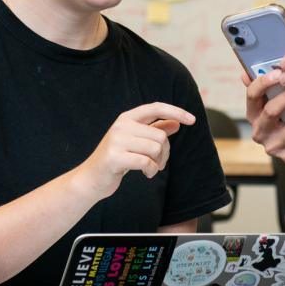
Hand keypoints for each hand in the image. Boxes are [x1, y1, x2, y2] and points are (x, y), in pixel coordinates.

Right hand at [78, 103, 194, 199]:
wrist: (92, 178)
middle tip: (159, 162)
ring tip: (151, 168)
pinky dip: (151, 170)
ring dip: (158, 163)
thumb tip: (177, 122)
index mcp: (127, 118)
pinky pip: (146, 162)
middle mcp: (121, 125)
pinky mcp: (115, 157)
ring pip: (155, 148)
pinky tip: (146, 174)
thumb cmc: (117, 158)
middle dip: (165, 152)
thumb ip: (155, 130)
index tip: (192, 120)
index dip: (176, 112)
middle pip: (160, 135)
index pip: (156, 107)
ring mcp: (117, 140)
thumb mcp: (136, 141)